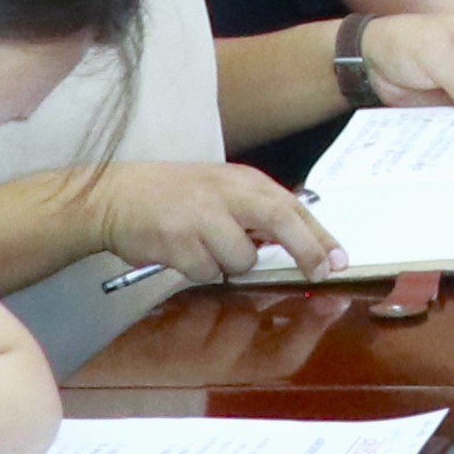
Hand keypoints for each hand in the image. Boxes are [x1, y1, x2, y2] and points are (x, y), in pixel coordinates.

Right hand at [82, 158, 340, 285]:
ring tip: (203, 245)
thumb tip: (299, 243)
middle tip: (319, 273)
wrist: (114, 196)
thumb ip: (257, 210)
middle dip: (306, 251)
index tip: (339, 260)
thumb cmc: (173, 195)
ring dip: (229, 263)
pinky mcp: (178, 242)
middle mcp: (226, 193)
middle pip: (282, 222)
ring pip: (241, 260)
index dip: (319, 236)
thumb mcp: (220, 189)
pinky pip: (207, 273)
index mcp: (242, 180)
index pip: (292, 207)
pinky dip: (199, 270)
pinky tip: (180, 252)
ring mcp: (201, 217)